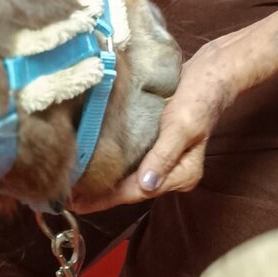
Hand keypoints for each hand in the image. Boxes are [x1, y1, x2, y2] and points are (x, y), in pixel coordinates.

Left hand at [82, 39, 240, 211]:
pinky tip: (91, 162)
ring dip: (102, 180)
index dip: (107, 199)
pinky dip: (110, 163)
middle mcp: (171, 171)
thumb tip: (147, 185)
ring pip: (128, 176)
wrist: (211, 72)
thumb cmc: (200, 97)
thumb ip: (164, 156)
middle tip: (66, 198)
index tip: (80, 204)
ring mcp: (162, 158)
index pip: (138, 191)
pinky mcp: (154, 144)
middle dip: (101, 194)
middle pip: (131, 188)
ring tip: (73, 184)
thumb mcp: (183, 126)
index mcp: (182, 174)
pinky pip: (130, 160)